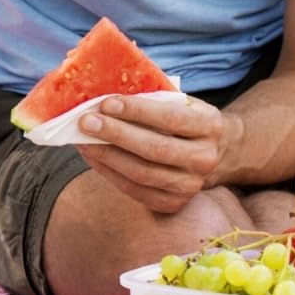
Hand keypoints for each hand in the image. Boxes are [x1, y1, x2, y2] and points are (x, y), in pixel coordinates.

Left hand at [78, 92, 231, 214]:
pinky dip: (108, 173)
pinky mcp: (172, 203)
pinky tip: (92, 156)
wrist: (211, 154)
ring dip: (107, 155)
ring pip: (142, 173)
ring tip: (82, 139)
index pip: (171, 118)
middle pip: (155, 149)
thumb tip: (104, 91)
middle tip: (85, 122)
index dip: (137, 112)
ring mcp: (190, 185)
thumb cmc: (182, 119)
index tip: (106, 103)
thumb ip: (152, 98)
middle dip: (116, 134)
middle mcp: (205, 158)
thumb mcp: (178, 102)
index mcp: (210, 125)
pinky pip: (134, 191)